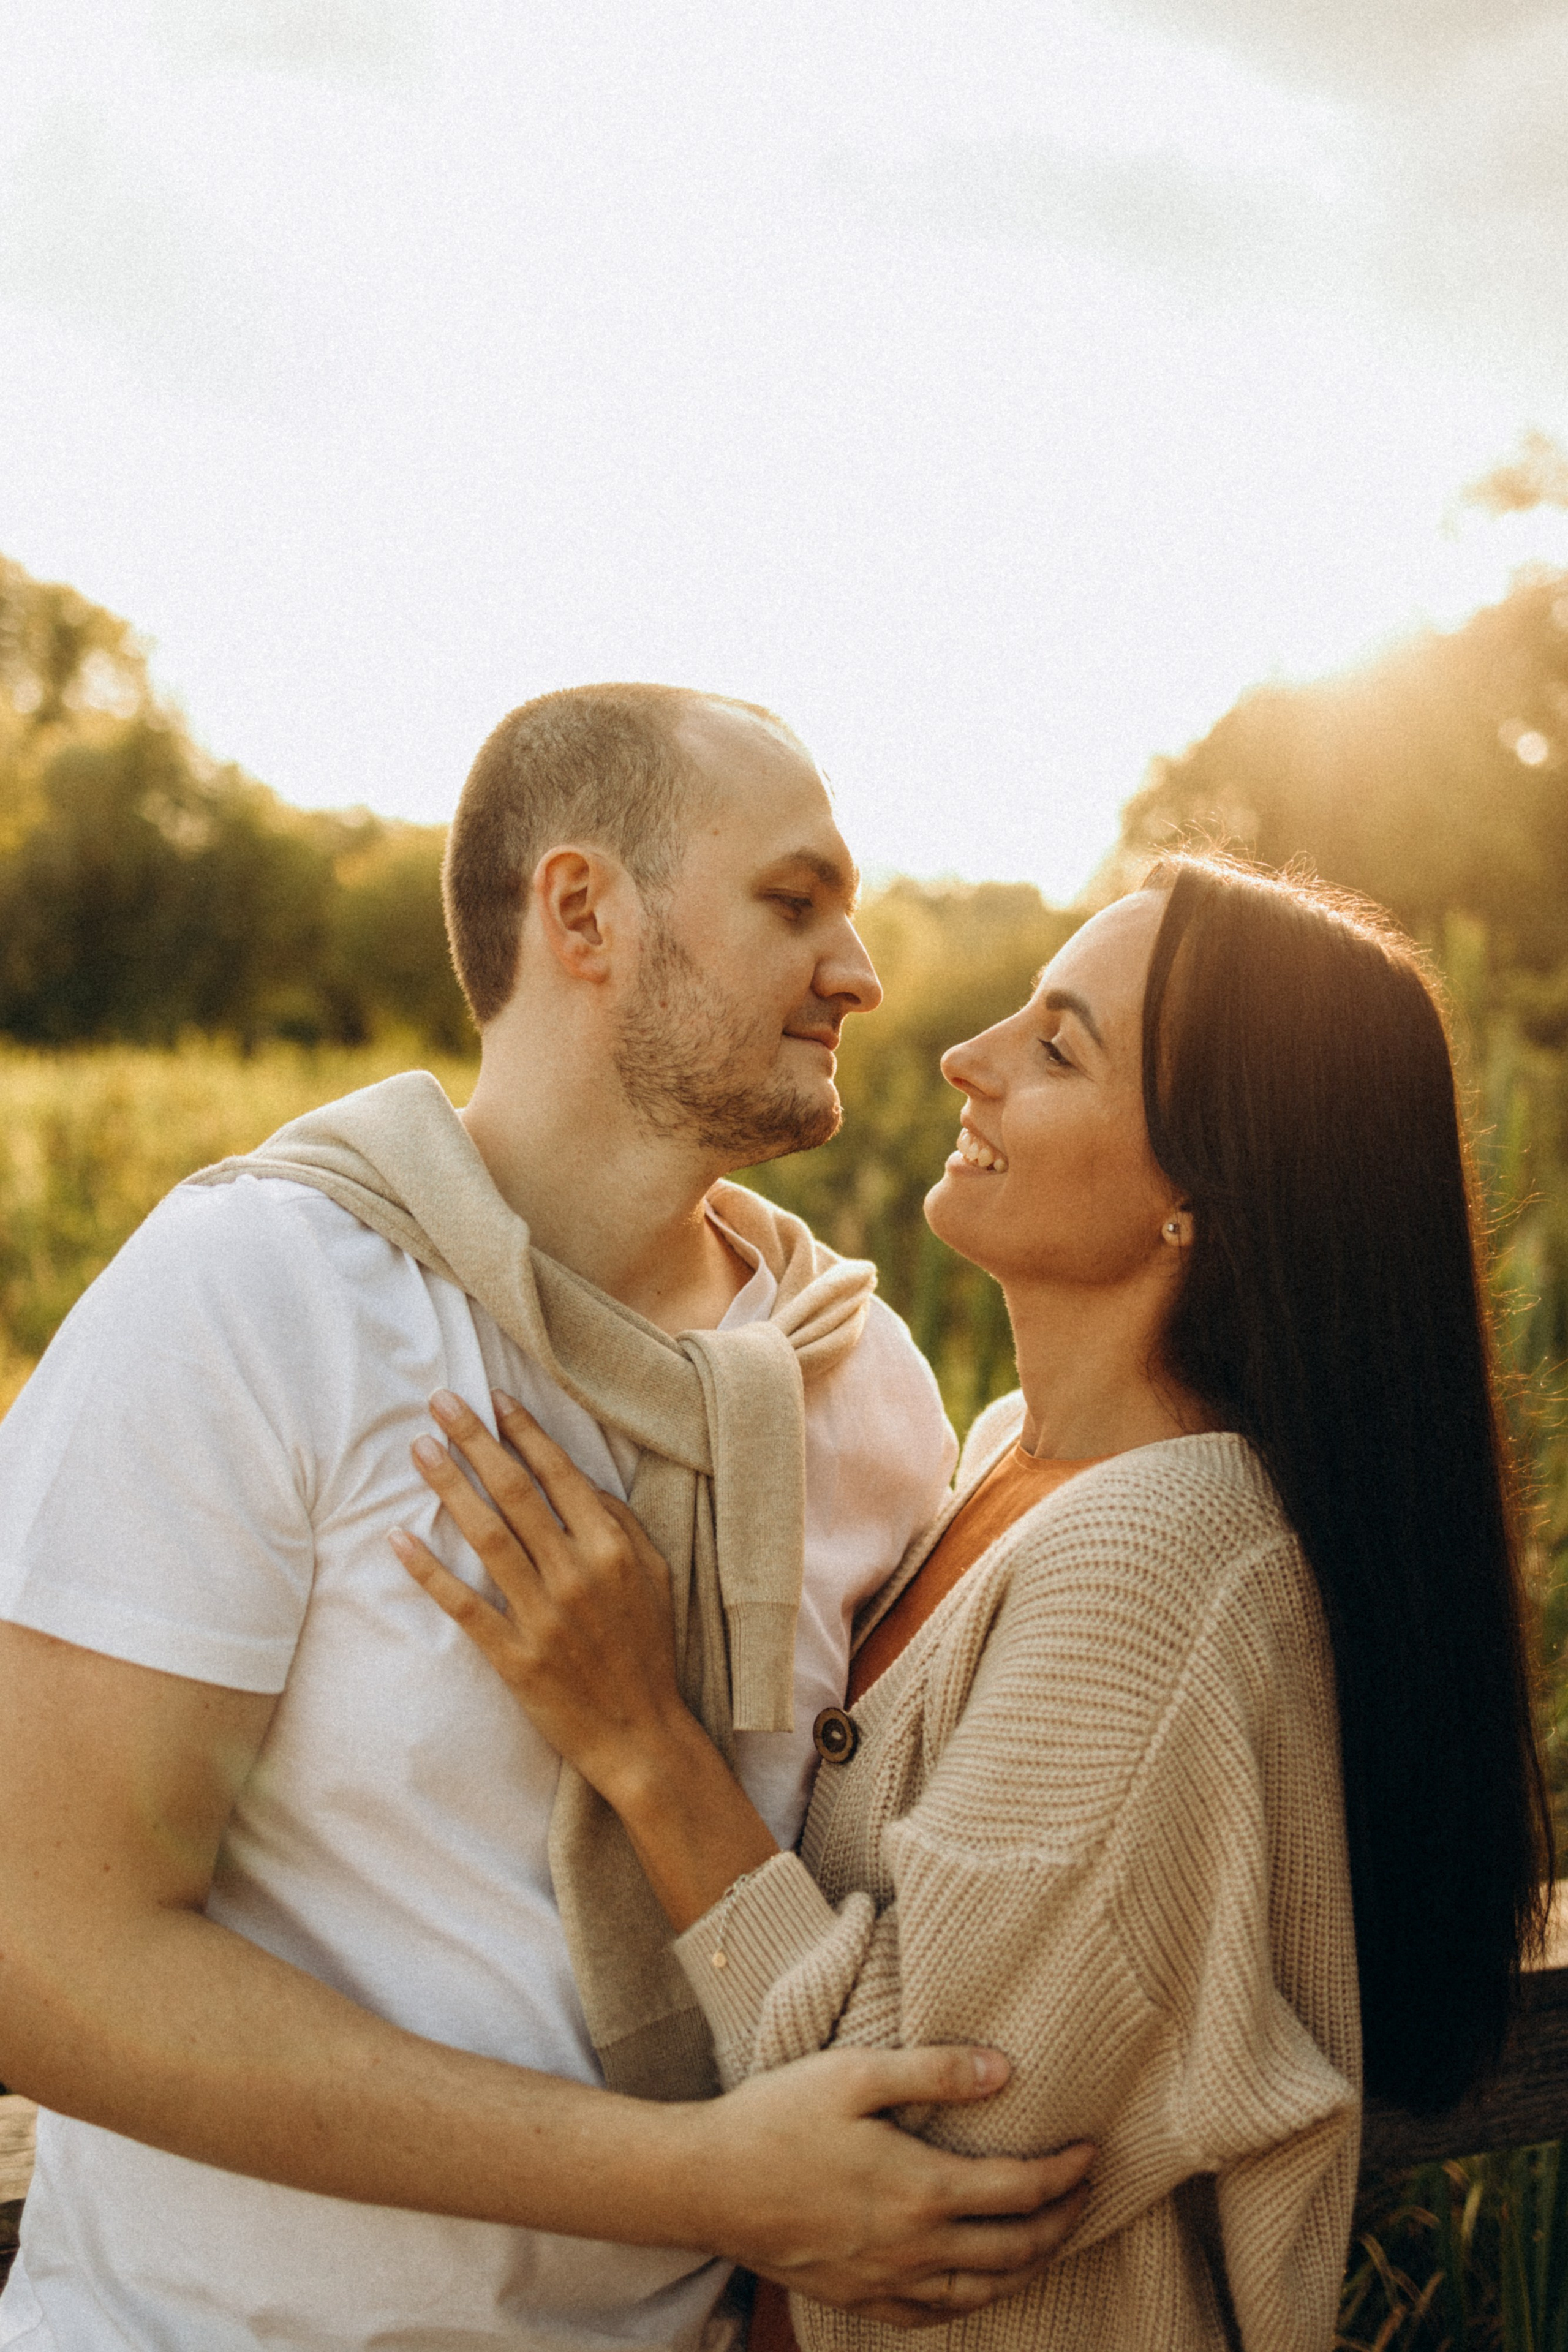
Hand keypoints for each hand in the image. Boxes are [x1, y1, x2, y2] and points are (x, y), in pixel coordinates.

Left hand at [391, 1389, 686, 1798]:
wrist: (641, 1733)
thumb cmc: (648, 1647)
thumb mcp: (655, 1575)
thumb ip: (621, 1523)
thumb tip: (578, 1481)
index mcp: (612, 1548)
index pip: (558, 1474)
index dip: (522, 1432)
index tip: (493, 1397)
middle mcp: (576, 1574)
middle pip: (514, 1494)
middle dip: (473, 1441)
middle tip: (440, 1402)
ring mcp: (543, 1616)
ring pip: (486, 1537)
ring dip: (450, 1488)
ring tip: (420, 1449)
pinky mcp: (515, 1657)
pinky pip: (464, 1606)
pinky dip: (429, 1572)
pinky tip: (399, 1539)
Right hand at [688, 2044, 1092, 2327]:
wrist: (706, 2183)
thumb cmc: (777, 2117)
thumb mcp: (854, 2074)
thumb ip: (934, 2072)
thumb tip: (1006, 2071)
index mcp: (922, 2189)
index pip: (1022, 2190)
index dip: (1067, 2173)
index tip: (1093, 2151)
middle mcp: (915, 2247)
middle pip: (1017, 2248)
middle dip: (1064, 2222)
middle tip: (1087, 2194)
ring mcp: (886, 2280)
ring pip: (984, 2291)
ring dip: (1030, 2266)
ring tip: (1051, 2238)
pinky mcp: (858, 2297)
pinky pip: (933, 2316)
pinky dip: (973, 2302)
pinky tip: (978, 2284)